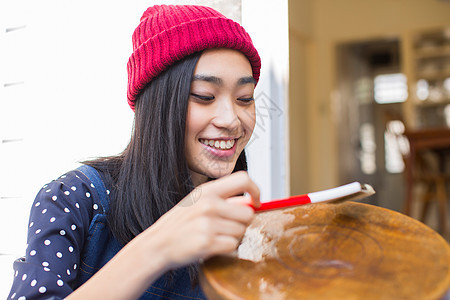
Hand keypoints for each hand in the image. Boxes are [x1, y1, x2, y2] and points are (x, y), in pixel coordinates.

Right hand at [138, 171, 259, 269]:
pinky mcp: (208, 242)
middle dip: (242, 222)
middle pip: (248, 213)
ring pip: (241, 231)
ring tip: (214, 235)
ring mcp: (208, 223)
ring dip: (232, 236)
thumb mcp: (197, 203)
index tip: (257, 201)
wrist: (158, 244)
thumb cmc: (179, 224)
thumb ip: (223, 199)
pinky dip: (225, 248)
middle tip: (226, 226)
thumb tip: (250, 201)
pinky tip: (211, 245)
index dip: (256, 190)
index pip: (244, 179)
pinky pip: (232, 245)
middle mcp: (209, 204)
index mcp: (207, 191)